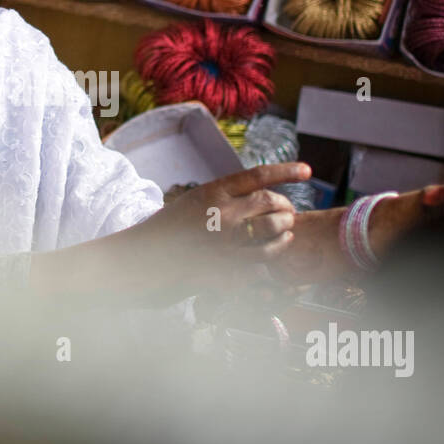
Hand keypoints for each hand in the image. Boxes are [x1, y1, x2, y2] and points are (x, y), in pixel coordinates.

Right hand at [132, 162, 310, 271]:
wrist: (136, 262)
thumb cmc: (159, 234)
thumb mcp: (188, 205)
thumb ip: (218, 200)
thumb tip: (247, 198)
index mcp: (212, 193)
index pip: (258, 175)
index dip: (287, 171)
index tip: (308, 171)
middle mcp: (222, 214)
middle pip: (271, 203)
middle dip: (285, 208)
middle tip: (288, 213)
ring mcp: (227, 243)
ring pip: (273, 233)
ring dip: (284, 234)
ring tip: (286, 235)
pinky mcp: (228, 271)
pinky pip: (262, 264)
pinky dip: (269, 262)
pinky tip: (269, 262)